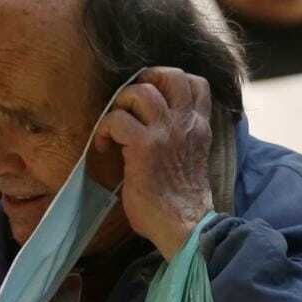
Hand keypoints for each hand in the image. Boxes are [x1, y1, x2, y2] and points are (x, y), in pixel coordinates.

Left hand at [92, 67, 214, 260]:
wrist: (185, 226)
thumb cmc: (181, 202)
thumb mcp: (192, 159)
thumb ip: (181, 138)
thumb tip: (154, 129)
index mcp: (198, 127)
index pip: (196, 83)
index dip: (170, 79)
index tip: (153, 95)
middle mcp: (185, 124)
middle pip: (169, 75)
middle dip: (143, 82)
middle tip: (128, 104)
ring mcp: (165, 132)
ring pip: (140, 92)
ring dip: (121, 104)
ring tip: (114, 126)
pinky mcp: (144, 146)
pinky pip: (117, 119)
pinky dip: (105, 129)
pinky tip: (103, 147)